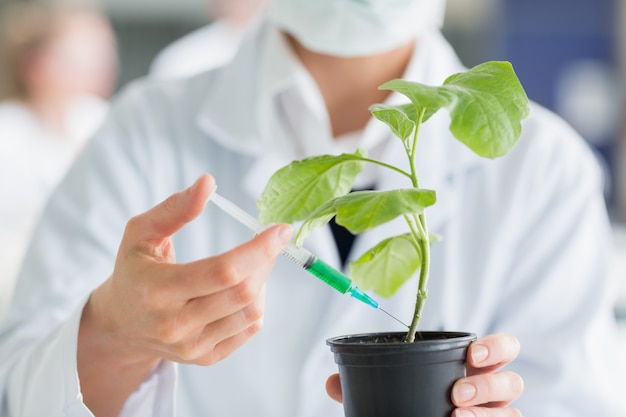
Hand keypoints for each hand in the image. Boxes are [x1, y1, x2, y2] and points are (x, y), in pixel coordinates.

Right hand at [78, 174, 292, 415]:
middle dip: (265, 261)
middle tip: (268, 243)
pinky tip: (241, 289)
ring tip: (251, 265)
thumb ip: (174, 208)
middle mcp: (175, 324)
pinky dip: (255, 304)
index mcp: (158, 289)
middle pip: (242, 292)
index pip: (222, 270)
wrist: (119, 325)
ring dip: (262, 282)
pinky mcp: (205, 358)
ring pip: (251, 312)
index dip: (259, 248)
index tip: (281, 229)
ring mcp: (191, 346)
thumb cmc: (134, 270)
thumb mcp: (140, 233)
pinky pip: (249, 329)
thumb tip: (209, 182)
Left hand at [325, 333, 522, 416]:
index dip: (496, 347)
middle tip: (454, 394)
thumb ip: (363, 383)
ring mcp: (496, 416)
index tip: (472, 354)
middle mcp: (492, 393)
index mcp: (472, 368)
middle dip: (487, 386)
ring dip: (485, 415)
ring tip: (454, 416)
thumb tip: (331, 382)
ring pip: (512, 414)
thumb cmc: (415, 403)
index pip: (502, 348)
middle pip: (513, 382)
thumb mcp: (391, 388)